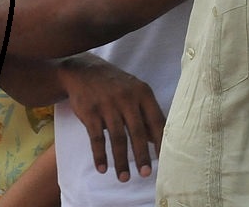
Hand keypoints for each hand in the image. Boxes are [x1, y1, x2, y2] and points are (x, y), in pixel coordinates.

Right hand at [57, 54, 164, 181]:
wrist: (83, 71)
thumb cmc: (115, 86)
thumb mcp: (134, 92)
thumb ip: (145, 114)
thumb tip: (157, 140)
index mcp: (143, 92)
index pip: (156, 120)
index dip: (161, 141)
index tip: (165, 161)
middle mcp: (126, 97)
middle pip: (137, 131)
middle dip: (142, 155)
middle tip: (146, 174)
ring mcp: (107, 104)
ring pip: (117, 137)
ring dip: (121, 161)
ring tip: (124, 178)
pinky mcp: (90, 111)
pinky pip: (96, 138)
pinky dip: (99, 155)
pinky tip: (102, 169)